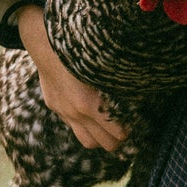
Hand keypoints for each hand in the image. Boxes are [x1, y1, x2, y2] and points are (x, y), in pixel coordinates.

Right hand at [17, 5, 127, 150]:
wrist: (44, 43)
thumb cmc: (79, 52)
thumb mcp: (101, 68)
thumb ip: (117, 84)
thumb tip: (141, 88)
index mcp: (89, 104)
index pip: (116, 132)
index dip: (127, 131)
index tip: (133, 124)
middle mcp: (75, 113)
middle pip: (104, 143)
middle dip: (118, 140)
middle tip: (125, 131)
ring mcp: (64, 112)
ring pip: (87, 141)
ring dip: (101, 139)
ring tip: (110, 131)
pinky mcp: (55, 107)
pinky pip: (74, 126)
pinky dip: (85, 126)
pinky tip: (92, 117)